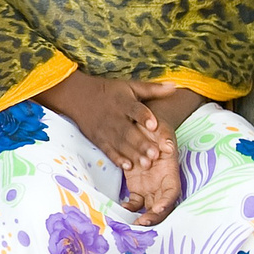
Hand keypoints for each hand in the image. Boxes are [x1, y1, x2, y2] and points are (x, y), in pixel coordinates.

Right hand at [41, 72, 178, 176]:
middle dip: (141, 143)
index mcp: (123, 102)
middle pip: (128, 132)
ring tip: (146, 164)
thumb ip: (153, 89)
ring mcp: (105, 130)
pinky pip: (108, 150)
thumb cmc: (109, 91)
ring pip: (120, 144)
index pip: (135, 110)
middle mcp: (114, 117)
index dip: (144, 117)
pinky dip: (117, 159)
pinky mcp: (98, 139)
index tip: (154, 125)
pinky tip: (128, 166)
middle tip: (155, 154)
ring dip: (133, 154)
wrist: (78, 96)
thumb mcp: (130, 86)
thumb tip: (175, 86)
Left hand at [122, 128, 182, 221]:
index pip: (172, 191)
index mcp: (170, 171)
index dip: (167, 201)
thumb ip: (164, 137)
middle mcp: (162, 182)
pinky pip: (135, 202)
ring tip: (133, 224)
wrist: (143, 130)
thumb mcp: (161, 129)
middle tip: (143, 223)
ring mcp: (150, 186)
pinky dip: (130, 207)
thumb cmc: (156, 129)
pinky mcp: (137, 187)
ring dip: (144, 217)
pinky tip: (121, 209)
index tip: (158, 208)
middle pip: (163, 205)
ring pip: (150, 207)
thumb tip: (167, 146)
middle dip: (155, 216)